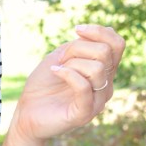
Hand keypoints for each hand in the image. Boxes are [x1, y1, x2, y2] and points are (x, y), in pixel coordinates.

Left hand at [9, 23, 125, 145]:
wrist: (27, 111)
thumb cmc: (44, 83)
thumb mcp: (63, 55)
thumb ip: (83, 44)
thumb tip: (103, 31)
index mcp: (104, 72)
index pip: (117, 45)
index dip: (99, 31)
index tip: (76, 30)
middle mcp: (105, 87)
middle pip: (106, 52)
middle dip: (78, 48)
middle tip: (61, 59)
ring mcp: (97, 102)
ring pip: (97, 68)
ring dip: (72, 63)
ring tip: (57, 69)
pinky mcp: (84, 115)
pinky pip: (84, 87)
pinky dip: (67, 74)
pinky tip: (55, 71)